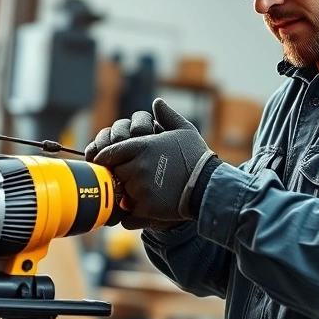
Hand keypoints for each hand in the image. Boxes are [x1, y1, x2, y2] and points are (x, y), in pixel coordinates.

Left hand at [93, 98, 215, 221]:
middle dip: (121, 176)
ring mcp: (140, 189)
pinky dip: (131, 216)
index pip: (109, 153)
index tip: (112, 164)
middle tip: (135, 179)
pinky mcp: (146, 209)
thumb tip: (157, 103)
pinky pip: (127, 216)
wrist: (210, 185)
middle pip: (114, 174)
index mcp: (141, 146)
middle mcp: (137, 167)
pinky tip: (142, 212)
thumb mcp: (184, 130)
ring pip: (121, 195)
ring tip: (143, 195)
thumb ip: (167, 116)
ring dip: (127, 196)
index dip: (108, 159)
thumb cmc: (197, 157)